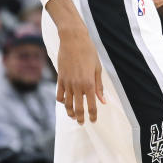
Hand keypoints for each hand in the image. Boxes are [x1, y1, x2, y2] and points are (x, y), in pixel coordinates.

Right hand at [50, 0, 104, 125]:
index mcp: (89, 83)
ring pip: (67, 103)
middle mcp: (77, 85)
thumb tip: (103, 101)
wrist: (73, 39)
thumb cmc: (88, 52)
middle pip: (78, 107)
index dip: (93, 115)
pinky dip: (62, 100)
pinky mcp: (60, 78)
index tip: (93, 121)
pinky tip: (65, 103)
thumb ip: (99, 86)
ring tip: (73, 116)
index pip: (92, 105)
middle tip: (82, 123)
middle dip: (80, 117)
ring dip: (70, 112)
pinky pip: (59, 94)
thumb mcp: (97, 68)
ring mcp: (67, 82)